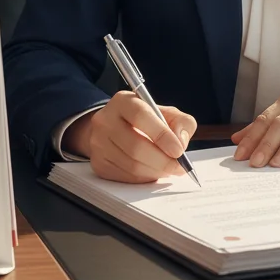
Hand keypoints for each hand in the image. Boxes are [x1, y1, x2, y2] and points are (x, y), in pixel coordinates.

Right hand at [64, 91, 197, 182]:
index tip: (179, 150)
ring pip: (131, 165)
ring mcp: (98, 143)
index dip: (162, 135)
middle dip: (162, 161)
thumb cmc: (147, 121)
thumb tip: (180, 141)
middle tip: (179, 167)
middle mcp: (105, 120)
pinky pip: (125, 177)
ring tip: (168, 169)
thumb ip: (181, 123)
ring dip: (155, 171)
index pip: (141, 115)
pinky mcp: (98, 163)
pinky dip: (144, 178)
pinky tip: (152, 171)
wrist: (115, 129)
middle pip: (135, 146)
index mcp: (123, 101)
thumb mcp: (166, 113)